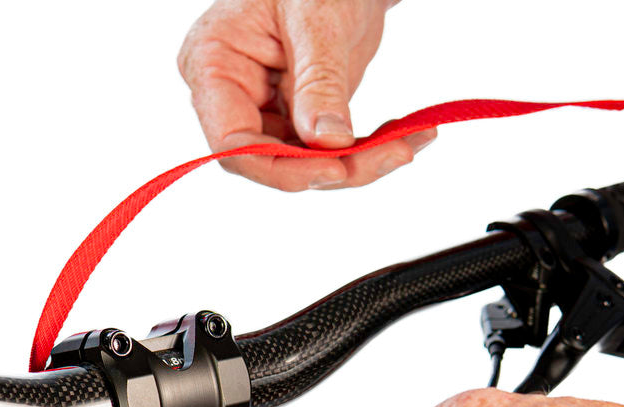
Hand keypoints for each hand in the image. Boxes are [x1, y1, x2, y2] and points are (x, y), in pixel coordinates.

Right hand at [177, 0, 434, 191]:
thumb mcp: (318, 19)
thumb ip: (319, 82)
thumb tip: (329, 141)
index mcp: (214, 65)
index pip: (234, 143)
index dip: (280, 168)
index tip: (336, 170)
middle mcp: (235, 94)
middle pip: (275, 159)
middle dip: (335, 166)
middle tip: (395, 153)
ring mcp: (267, 106)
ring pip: (307, 162)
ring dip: (361, 161)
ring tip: (409, 141)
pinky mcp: (299, 113)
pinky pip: (328, 146)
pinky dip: (369, 146)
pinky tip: (407, 136)